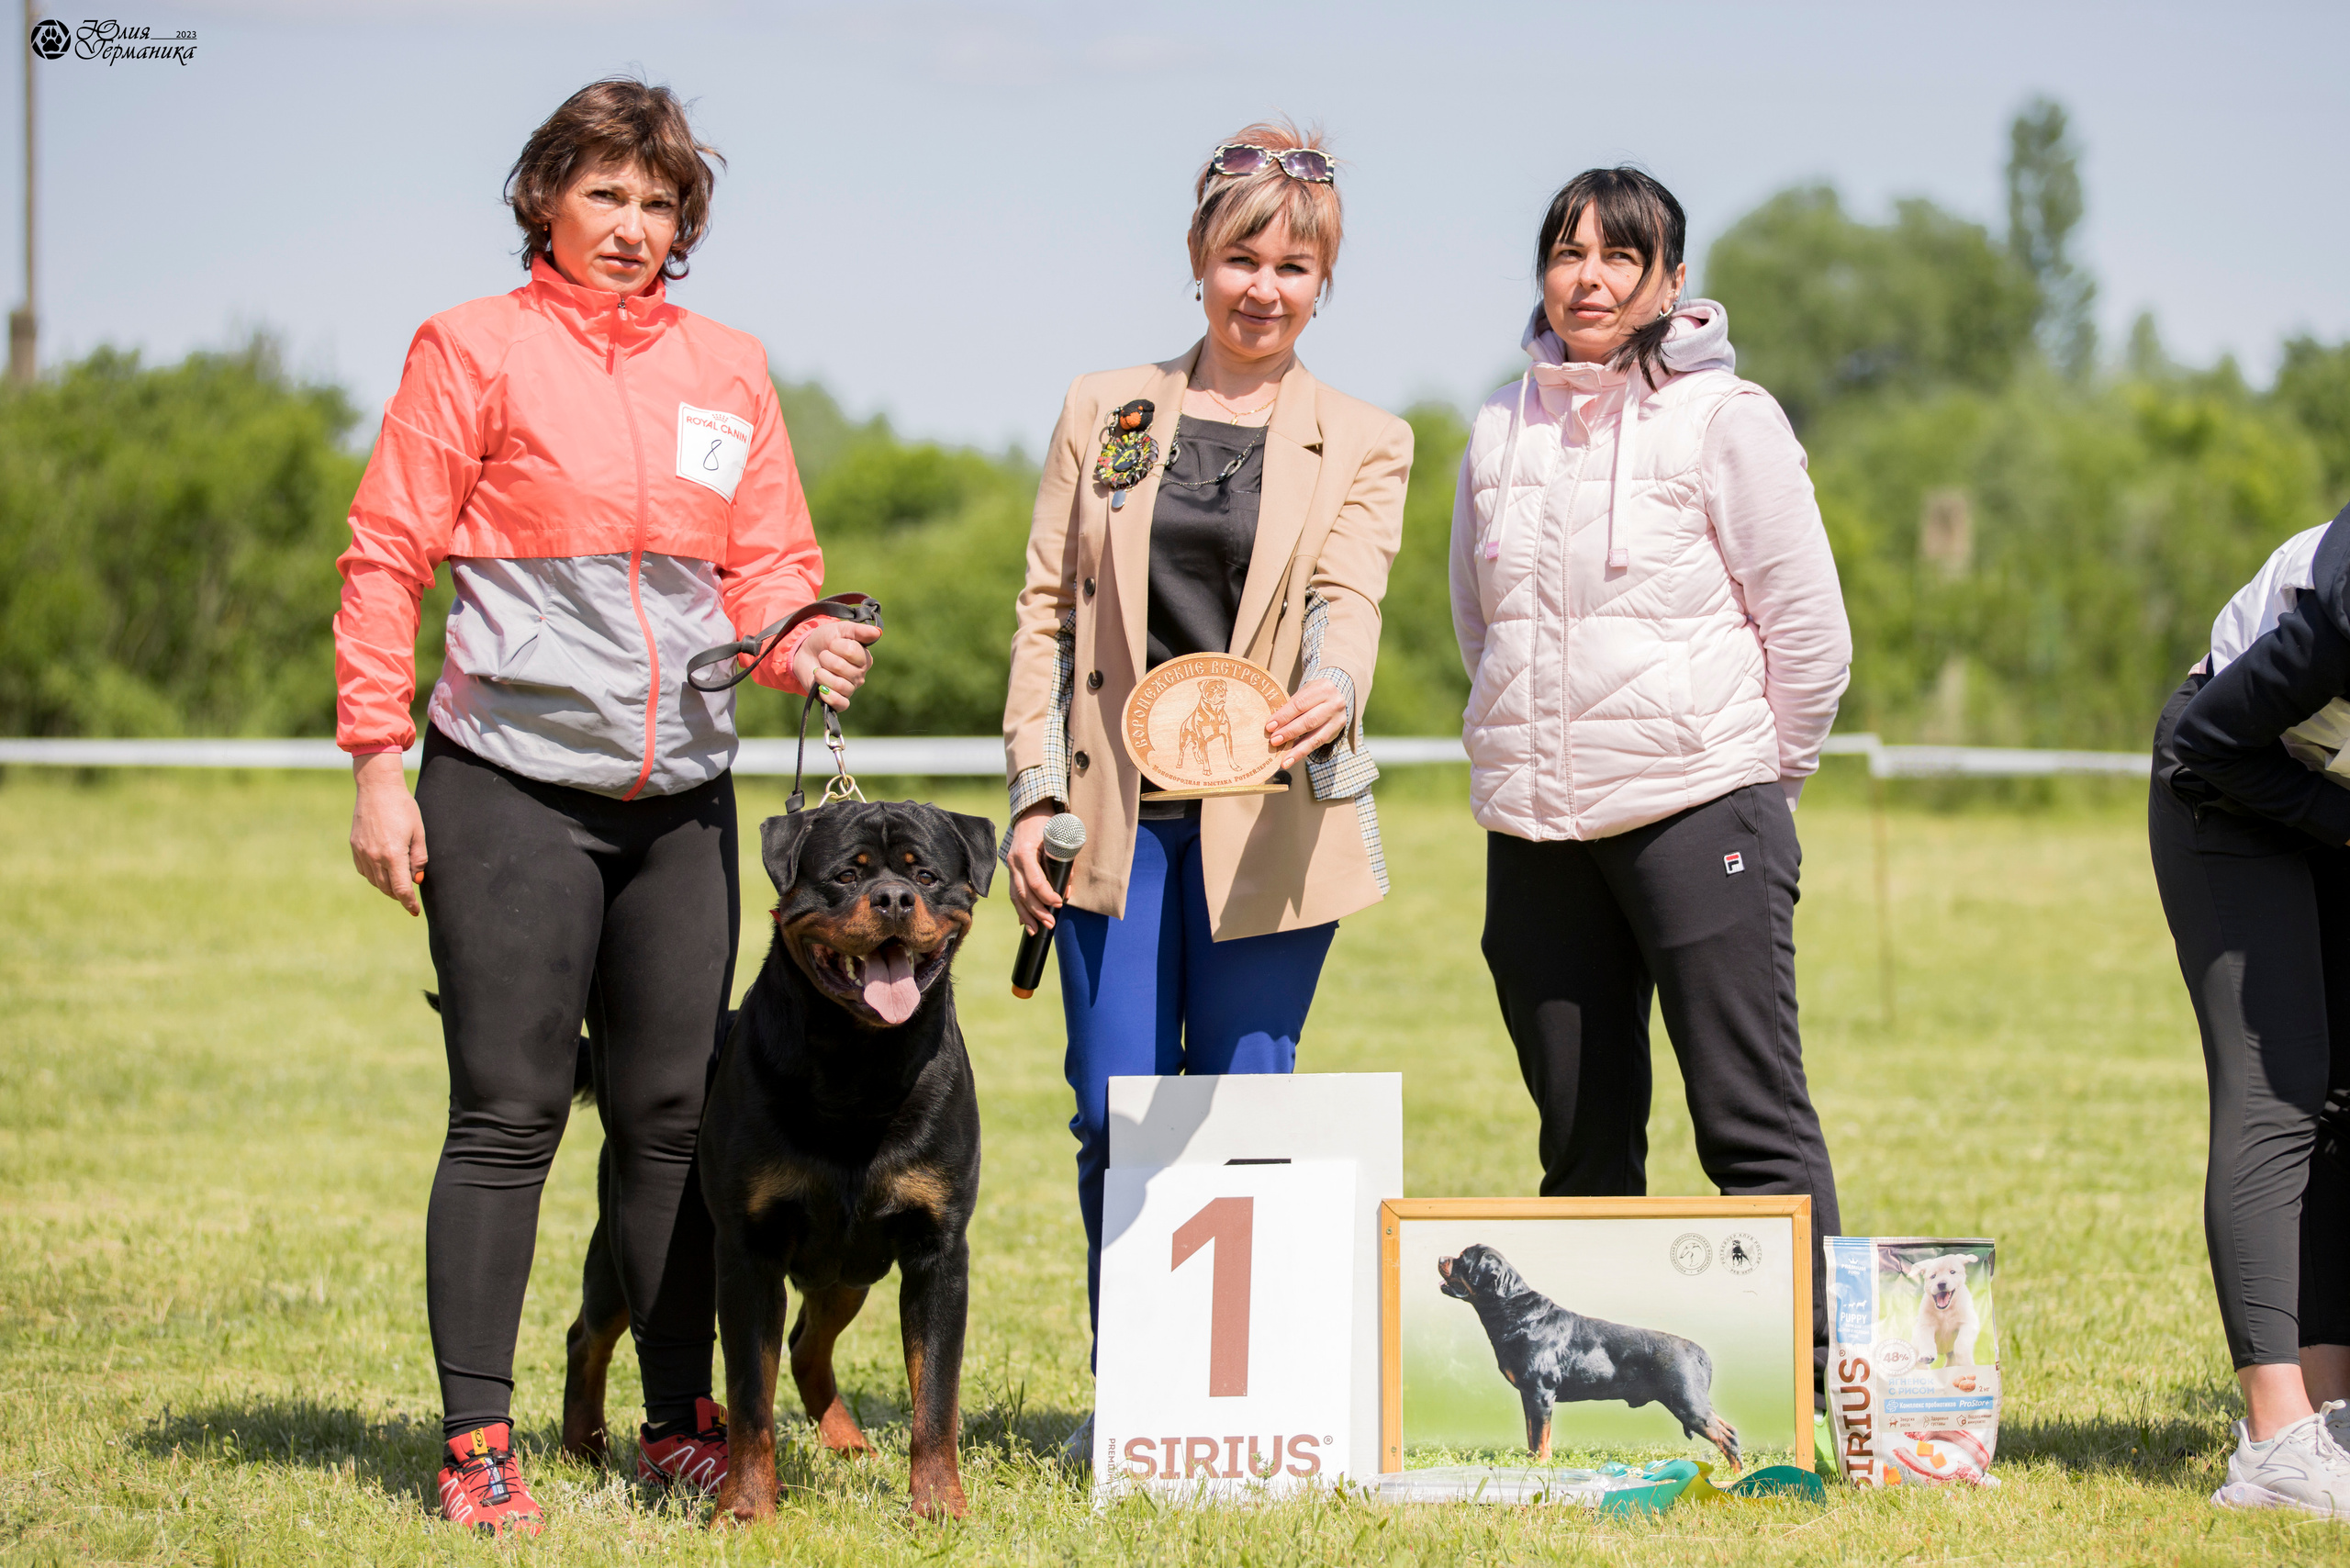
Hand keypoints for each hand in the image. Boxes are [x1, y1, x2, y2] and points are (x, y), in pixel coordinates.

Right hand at [350, 750, 426, 915]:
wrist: (377, 788)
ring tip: (398, 884)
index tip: (415, 911)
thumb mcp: (418, 832)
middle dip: (399, 895)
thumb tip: (415, 880)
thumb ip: (418, 858)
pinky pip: (364, 870)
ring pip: (374, 881)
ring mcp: (361, 852)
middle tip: (409, 896)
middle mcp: (374, 857)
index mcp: (393, 854)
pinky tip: (383, 871)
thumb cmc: (403, 807)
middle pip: (386, 888)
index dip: (409, 903)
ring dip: (386, 887)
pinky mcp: (354, 846)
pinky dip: (374, 876)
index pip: (401, 889)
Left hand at [790, 619, 882, 711]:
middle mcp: (859, 675)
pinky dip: (831, 697)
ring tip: (818, 670)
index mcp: (864, 658)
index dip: (837, 645)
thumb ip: (858, 631)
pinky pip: (841, 704)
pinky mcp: (838, 700)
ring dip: (822, 675)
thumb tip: (878, 632)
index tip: (832, 644)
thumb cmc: (826, 640)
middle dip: (826, 659)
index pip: (853, 651)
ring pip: (840, 685)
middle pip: (843, 668)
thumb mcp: (840, 630)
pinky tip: (821, 689)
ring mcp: (849, 689)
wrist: (805, 653)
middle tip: (823, 656)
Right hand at [1006, 803, 1063, 934]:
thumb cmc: (1048, 824)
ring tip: (1037, 930)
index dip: (1047, 895)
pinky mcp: (1012, 871)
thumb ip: (1064, 862)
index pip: (1035, 880)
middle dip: (1037, 911)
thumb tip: (1067, 889)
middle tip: (1051, 924)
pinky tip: (1025, 923)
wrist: (1030, 812)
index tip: (1059, 903)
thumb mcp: (1058, 837)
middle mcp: (1014, 861)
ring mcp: (1010, 866)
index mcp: (1025, 852)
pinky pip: (1014, 893)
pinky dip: (1020, 909)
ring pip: (1016, 896)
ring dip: (1027, 915)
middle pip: (1023, 892)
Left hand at [1265, 677, 1347, 769]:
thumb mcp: (1304, 693)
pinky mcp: (1337, 730)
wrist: (1336, 695)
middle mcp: (1334, 703)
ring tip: (1284, 760)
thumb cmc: (1313, 694)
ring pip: (1316, 737)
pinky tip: (1292, 758)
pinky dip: (1304, 751)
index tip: (1269, 727)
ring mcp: (1338, 718)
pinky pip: (1319, 743)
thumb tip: (1272, 726)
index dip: (1284, 716)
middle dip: (1289, 732)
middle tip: (1274, 741)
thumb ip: (1291, 706)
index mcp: (1323, 688)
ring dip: (1298, 749)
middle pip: (1309, 721)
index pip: (1300, 704)